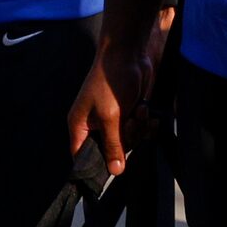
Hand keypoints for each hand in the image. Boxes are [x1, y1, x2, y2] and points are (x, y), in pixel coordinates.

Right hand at [68, 33, 154, 174]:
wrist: (130, 54)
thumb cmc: (111, 81)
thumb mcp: (110, 116)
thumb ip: (112, 144)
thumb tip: (115, 172)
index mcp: (80, 126)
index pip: (82, 157)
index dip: (95, 165)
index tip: (113, 167)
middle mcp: (95, 125)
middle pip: (111, 152)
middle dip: (126, 139)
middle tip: (129, 122)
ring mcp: (114, 120)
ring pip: (129, 141)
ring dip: (138, 128)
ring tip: (138, 110)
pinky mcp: (129, 113)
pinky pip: (139, 130)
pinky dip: (145, 122)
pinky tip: (145, 109)